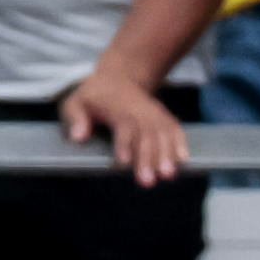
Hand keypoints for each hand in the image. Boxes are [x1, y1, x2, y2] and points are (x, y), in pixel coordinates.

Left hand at [62, 67, 190, 183]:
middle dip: (148, 158)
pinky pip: (174, 129)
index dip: (124, 144)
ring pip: (163, 134)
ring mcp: (153, 114)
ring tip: (168, 175)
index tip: (123, 162)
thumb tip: (78, 136)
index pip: (123, 126)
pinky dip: (180, 144)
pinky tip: (184, 160)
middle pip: (146, 135)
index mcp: (116, 108)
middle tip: (147, 181)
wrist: (119, 77)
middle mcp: (139, 111)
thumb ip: (75, 118)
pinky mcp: (163, 117)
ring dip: (167, 155)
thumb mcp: (76, 102)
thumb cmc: (94, 96)